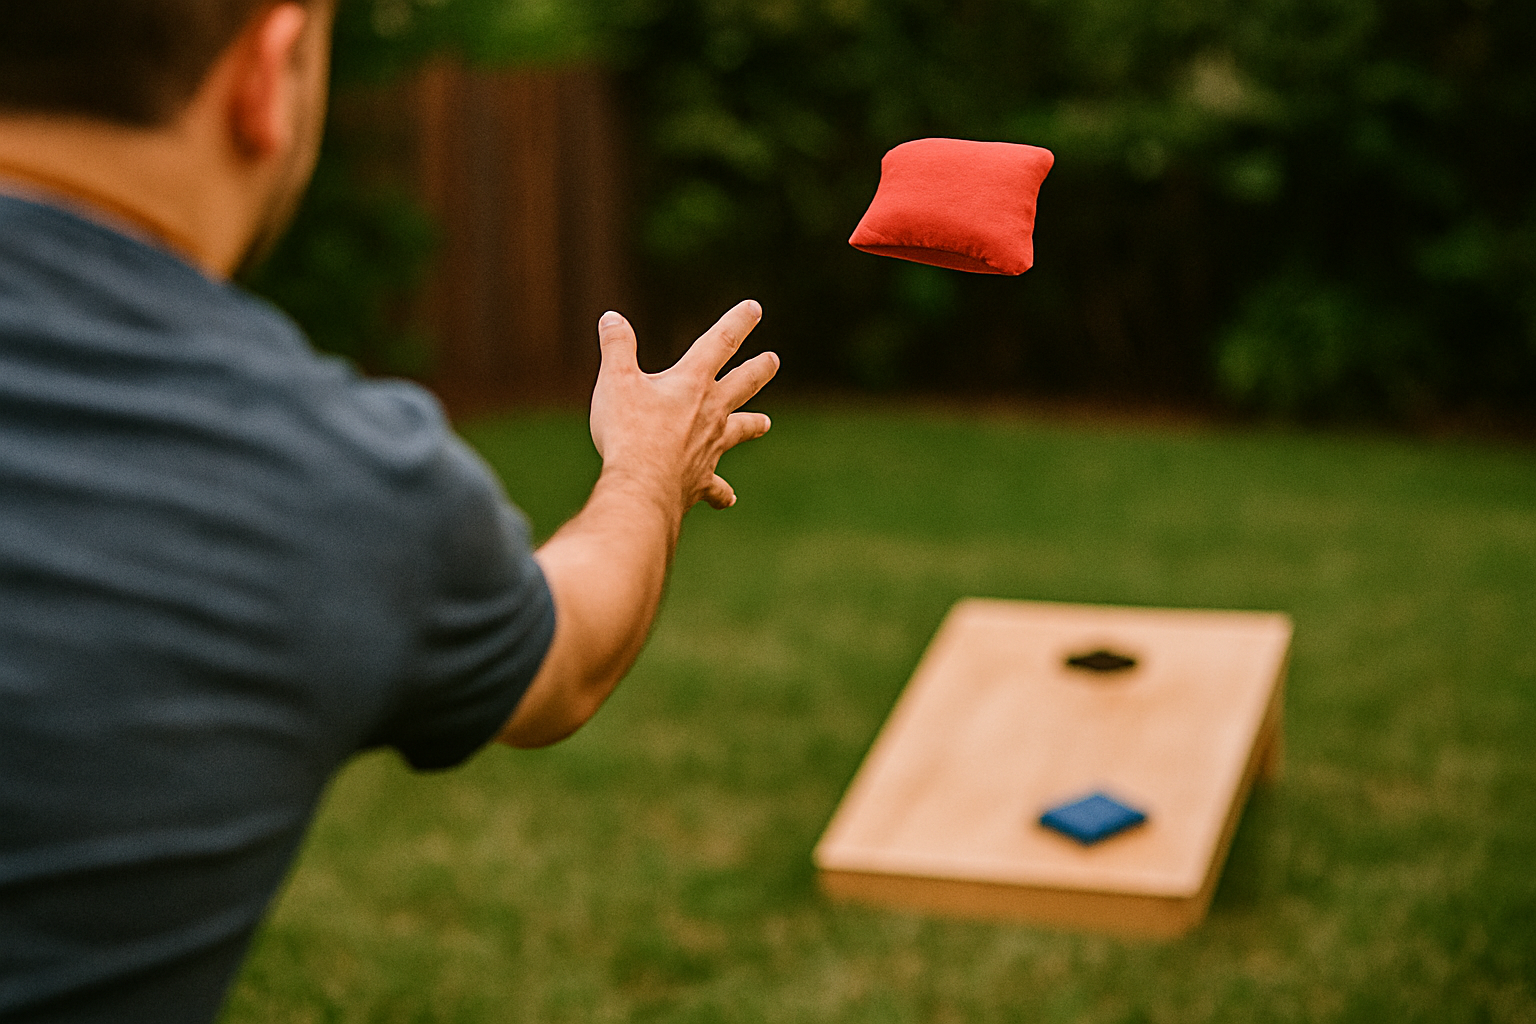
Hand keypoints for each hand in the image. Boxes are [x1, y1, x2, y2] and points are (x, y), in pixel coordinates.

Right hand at [589, 301, 778, 512]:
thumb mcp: (615, 381)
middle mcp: (711, 412)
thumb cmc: (629, 431)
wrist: (643, 486)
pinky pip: (717, 487)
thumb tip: (611, 318)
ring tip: (765, 423)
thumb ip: (617, 347)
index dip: (738, 322)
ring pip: (739, 431)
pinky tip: (728, 498)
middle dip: (758, 369)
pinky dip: (722, 492)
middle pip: (743, 384)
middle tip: (774, 360)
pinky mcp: (702, 480)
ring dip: (752, 425)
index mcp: (693, 382)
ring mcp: (711, 447)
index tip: (755, 308)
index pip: (721, 342)